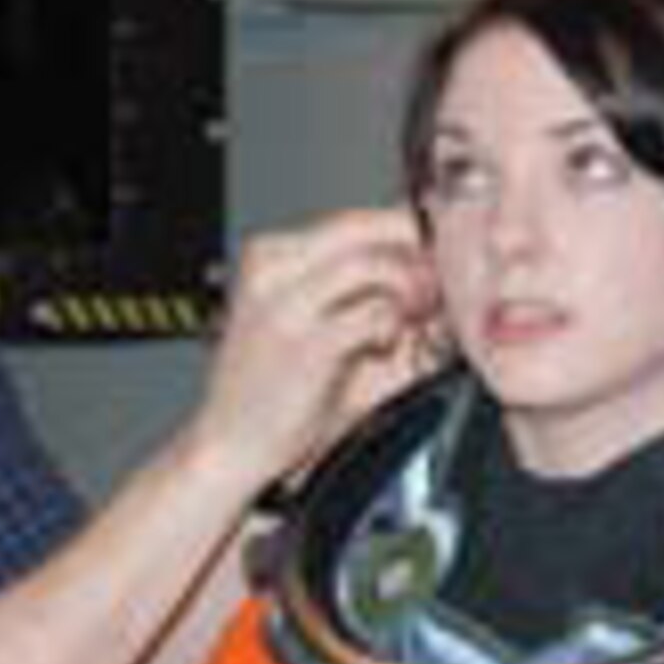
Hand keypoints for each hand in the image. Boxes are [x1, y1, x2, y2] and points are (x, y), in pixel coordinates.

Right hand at [189, 207, 436, 496]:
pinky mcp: (305, 342)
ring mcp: (285, 302)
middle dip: (414, 253)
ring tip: (413, 318)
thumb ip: (364, 293)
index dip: (404, 234)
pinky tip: (383, 346)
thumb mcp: (317, 325)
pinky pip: (375, 314)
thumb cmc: (275, 391)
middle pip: (367, 227)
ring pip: (374, 263)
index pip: (354, 219)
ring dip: (410, 290)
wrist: (230, 445)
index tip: (433, 258)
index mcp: (271, 255)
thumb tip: (429, 269)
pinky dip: (393, 328)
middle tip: (433, 286)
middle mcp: (273, 267)